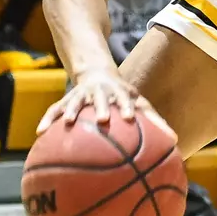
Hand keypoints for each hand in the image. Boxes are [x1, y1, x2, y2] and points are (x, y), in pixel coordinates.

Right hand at [37, 67, 161, 131]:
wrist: (98, 73)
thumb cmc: (124, 95)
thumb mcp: (140, 103)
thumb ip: (156, 122)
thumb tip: (177, 142)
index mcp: (120, 94)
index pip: (125, 99)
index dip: (127, 107)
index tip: (129, 118)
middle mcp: (101, 93)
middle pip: (101, 98)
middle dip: (101, 107)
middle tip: (102, 119)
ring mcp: (83, 95)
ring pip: (76, 102)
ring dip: (72, 111)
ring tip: (66, 124)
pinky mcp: (68, 99)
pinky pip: (55, 109)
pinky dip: (47, 119)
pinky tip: (39, 133)